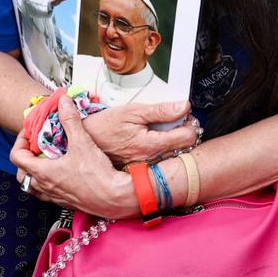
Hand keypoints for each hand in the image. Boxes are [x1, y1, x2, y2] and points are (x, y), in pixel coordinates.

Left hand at [11, 95, 138, 217]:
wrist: (115, 199)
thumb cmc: (97, 175)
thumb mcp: (82, 142)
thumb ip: (71, 120)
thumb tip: (63, 102)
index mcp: (43, 172)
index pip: (16, 157)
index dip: (19, 141)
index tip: (30, 133)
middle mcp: (46, 187)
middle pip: (22, 175)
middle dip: (25, 159)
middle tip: (35, 148)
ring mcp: (56, 196)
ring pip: (35, 187)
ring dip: (36, 174)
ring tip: (46, 161)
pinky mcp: (68, 202)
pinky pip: (50, 194)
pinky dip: (50, 183)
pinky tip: (63, 173)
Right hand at [80, 99, 197, 166]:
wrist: (86, 141)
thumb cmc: (106, 126)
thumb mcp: (133, 111)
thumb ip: (160, 110)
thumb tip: (184, 106)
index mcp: (151, 145)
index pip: (188, 137)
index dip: (190, 123)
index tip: (184, 114)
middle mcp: (152, 160)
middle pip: (185, 148)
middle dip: (184, 131)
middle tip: (175, 120)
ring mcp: (148, 167)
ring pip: (175, 154)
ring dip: (174, 140)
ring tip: (162, 129)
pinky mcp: (142, 170)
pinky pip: (162, 160)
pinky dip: (163, 148)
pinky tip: (153, 140)